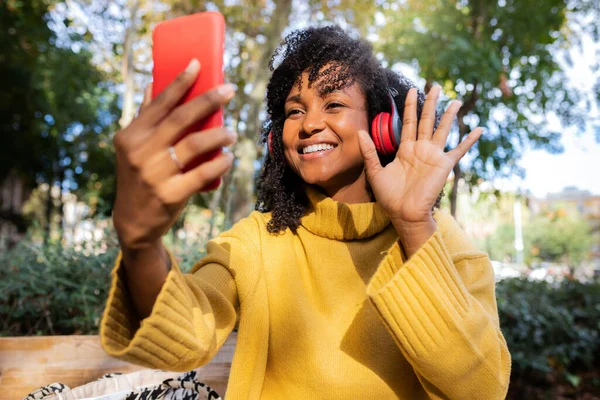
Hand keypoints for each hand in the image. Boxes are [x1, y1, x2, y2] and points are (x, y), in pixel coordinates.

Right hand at [112, 59, 236, 249]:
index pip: (159, 103)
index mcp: (131, 136)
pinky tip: (229, 157)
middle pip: (180, 119)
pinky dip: (219, 163)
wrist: (133, 221)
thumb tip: (152, 84)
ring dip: (219, 135)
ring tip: (233, 132)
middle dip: (208, 101)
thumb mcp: (133, 148)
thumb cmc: (139, 177)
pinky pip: (201, 174)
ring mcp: (154, 174)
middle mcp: (140, 152)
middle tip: (230, 90)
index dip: (180, 82)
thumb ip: (145, 118)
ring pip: (194, 145)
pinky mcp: (170, 194)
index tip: (198, 64)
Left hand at [357, 85, 481, 229]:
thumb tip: (360, 131)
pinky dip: (469, 140)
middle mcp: (421, 149)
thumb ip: (370, 151)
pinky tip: (479, 129)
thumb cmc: (389, 196)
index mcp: (405, 150)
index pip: (409, 122)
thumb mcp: (375, 171)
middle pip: (426, 120)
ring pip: (442, 130)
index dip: (410, 107)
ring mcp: (433, 156)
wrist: (403, 214)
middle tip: (434, 86)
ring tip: (456, 100)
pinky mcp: (444, 165)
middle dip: (430, 103)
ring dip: (449, 115)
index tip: (410, 90)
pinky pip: (459, 150)